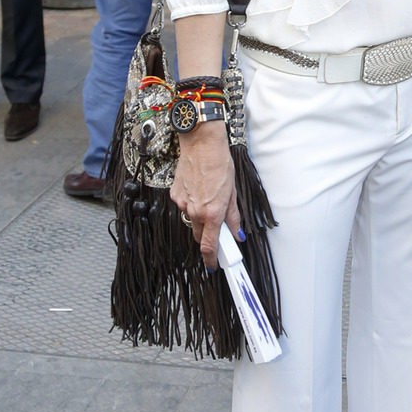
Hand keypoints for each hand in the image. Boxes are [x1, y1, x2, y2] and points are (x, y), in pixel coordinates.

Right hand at [170, 122, 239, 267]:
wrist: (201, 145)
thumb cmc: (220, 165)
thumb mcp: (232, 192)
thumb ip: (233, 216)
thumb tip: (237, 234)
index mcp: (211, 213)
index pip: (209, 246)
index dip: (211, 259)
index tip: (214, 266)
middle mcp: (195, 212)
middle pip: (199, 235)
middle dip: (208, 236)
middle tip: (218, 227)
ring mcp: (182, 203)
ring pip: (192, 219)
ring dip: (200, 216)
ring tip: (209, 197)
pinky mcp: (174, 194)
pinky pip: (184, 206)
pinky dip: (191, 203)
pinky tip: (199, 189)